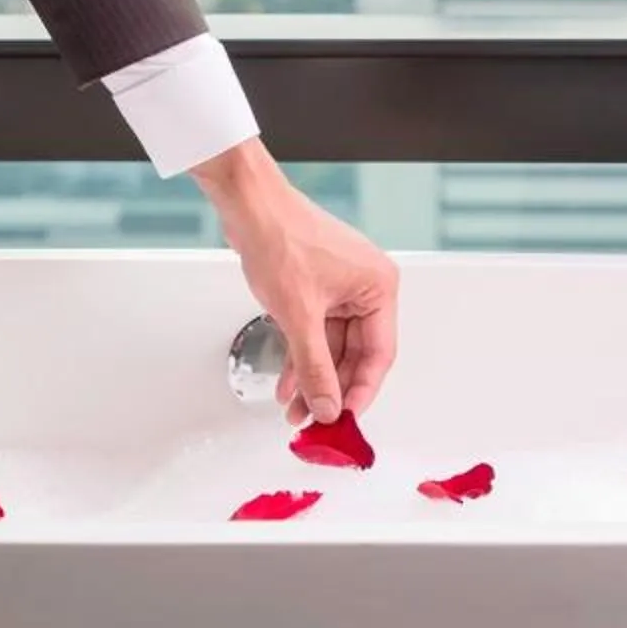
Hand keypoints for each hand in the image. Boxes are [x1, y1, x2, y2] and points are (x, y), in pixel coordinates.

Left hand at [195, 139, 398, 424]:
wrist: (247, 205)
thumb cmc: (280, 237)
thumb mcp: (299, 315)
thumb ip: (315, 367)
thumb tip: (327, 406)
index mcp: (378, 287)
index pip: (379, 354)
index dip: (360, 391)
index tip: (342, 419)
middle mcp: (365, 288)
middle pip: (354, 355)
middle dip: (331, 389)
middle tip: (315, 422)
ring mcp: (339, 288)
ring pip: (331, 348)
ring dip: (312, 379)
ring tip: (296, 411)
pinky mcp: (315, 289)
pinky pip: (314, 334)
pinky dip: (300, 358)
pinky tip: (287, 384)